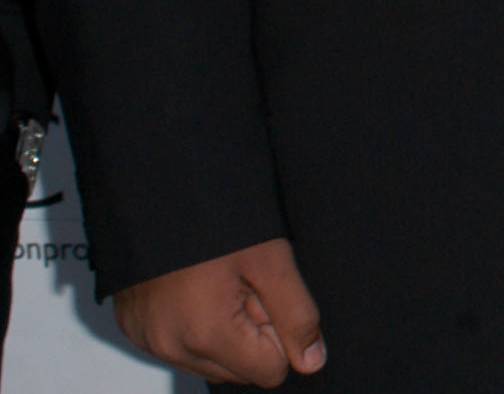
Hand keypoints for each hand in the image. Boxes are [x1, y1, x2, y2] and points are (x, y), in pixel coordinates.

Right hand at [115, 238, 325, 384]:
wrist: (159, 189)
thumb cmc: (215, 218)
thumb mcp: (272, 260)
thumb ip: (297, 316)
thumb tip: (312, 361)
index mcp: (207, 335)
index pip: (270, 372)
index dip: (281, 333)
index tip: (268, 296)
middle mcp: (170, 347)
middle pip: (239, 370)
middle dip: (252, 333)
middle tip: (244, 285)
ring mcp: (146, 340)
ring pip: (209, 362)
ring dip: (224, 332)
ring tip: (220, 283)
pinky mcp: (133, 328)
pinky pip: (178, 347)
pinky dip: (194, 326)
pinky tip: (197, 288)